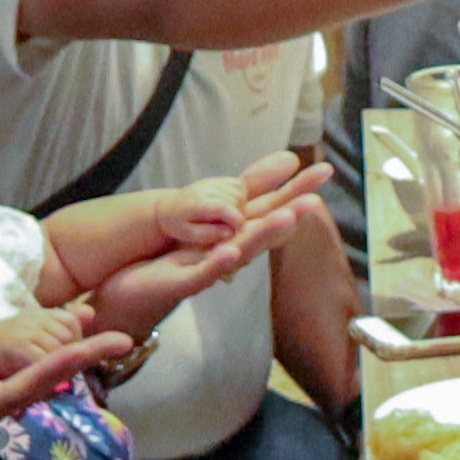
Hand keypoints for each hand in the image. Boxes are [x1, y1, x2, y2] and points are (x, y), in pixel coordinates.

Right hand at [0, 306, 134, 459]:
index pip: (17, 387)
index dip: (57, 364)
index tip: (91, 347)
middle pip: (36, 387)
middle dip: (78, 360)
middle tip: (124, 338)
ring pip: (28, 391)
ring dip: (64, 365)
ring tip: (104, 341)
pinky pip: (11, 393)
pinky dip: (39, 372)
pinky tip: (56, 361)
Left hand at [94, 174, 326, 331]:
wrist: (135, 293)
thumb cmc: (172, 258)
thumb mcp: (210, 220)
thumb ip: (243, 195)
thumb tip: (280, 166)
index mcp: (236, 235)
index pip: (274, 210)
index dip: (298, 192)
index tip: (325, 171)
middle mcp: (231, 253)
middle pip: (266, 231)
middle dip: (291, 215)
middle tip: (316, 199)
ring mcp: (210, 268)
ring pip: (243, 251)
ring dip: (264, 236)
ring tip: (285, 218)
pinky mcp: (184, 281)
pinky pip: (205, 272)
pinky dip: (219, 263)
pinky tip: (230, 249)